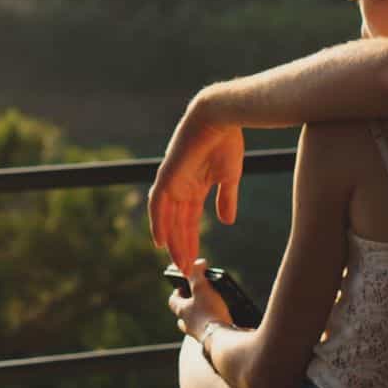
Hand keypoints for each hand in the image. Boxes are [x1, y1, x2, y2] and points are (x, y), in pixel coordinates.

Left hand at [148, 95, 244, 269]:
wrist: (222, 117)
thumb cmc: (227, 141)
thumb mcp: (229, 178)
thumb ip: (226, 199)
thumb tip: (227, 221)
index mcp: (194, 187)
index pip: (189, 220)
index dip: (191, 240)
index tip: (195, 260)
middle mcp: (180, 187)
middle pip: (177, 224)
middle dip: (181, 246)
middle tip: (186, 269)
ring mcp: (172, 182)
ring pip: (167, 218)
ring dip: (171, 241)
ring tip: (178, 262)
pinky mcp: (168, 175)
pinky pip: (158, 204)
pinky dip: (158, 223)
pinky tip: (160, 241)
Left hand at [168, 259, 233, 339]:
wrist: (223, 341)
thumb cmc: (209, 314)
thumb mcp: (202, 288)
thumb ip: (197, 273)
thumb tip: (198, 263)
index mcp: (182, 311)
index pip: (173, 300)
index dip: (178, 291)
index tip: (184, 284)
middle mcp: (188, 324)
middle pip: (184, 314)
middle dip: (190, 306)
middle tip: (199, 297)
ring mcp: (199, 334)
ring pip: (196, 324)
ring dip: (202, 317)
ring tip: (214, 308)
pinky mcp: (212, 341)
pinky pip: (210, 331)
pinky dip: (215, 325)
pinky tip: (226, 320)